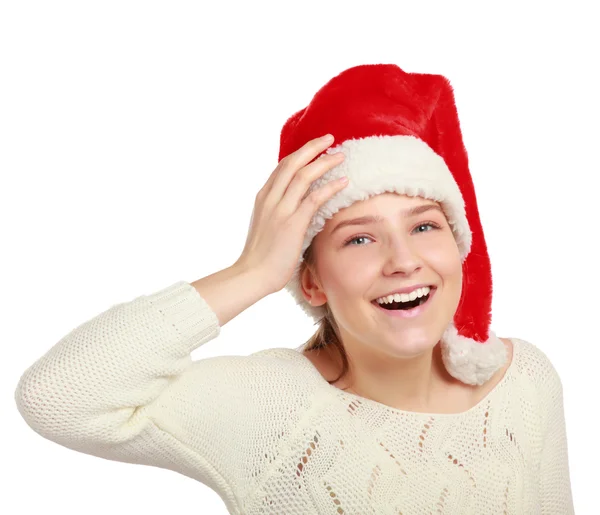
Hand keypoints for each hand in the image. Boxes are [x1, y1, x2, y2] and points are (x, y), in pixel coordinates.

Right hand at [234, 134, 347, 293]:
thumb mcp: (265, 225)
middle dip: (313, 147)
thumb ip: (277, 211)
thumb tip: (295, 207)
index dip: (300, 154)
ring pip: (304, 175)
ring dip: (324, 162)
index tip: (315, 147)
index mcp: (263, 197)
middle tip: (330, 139)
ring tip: (340, 156)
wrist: (252, 274)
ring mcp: (280, 209)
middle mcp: (270, 198)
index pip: (282, 167)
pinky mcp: (292, 223)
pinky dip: (330, 187)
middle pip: (292, 163)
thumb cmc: (260, 256)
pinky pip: (314, 198)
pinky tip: (343, 181)